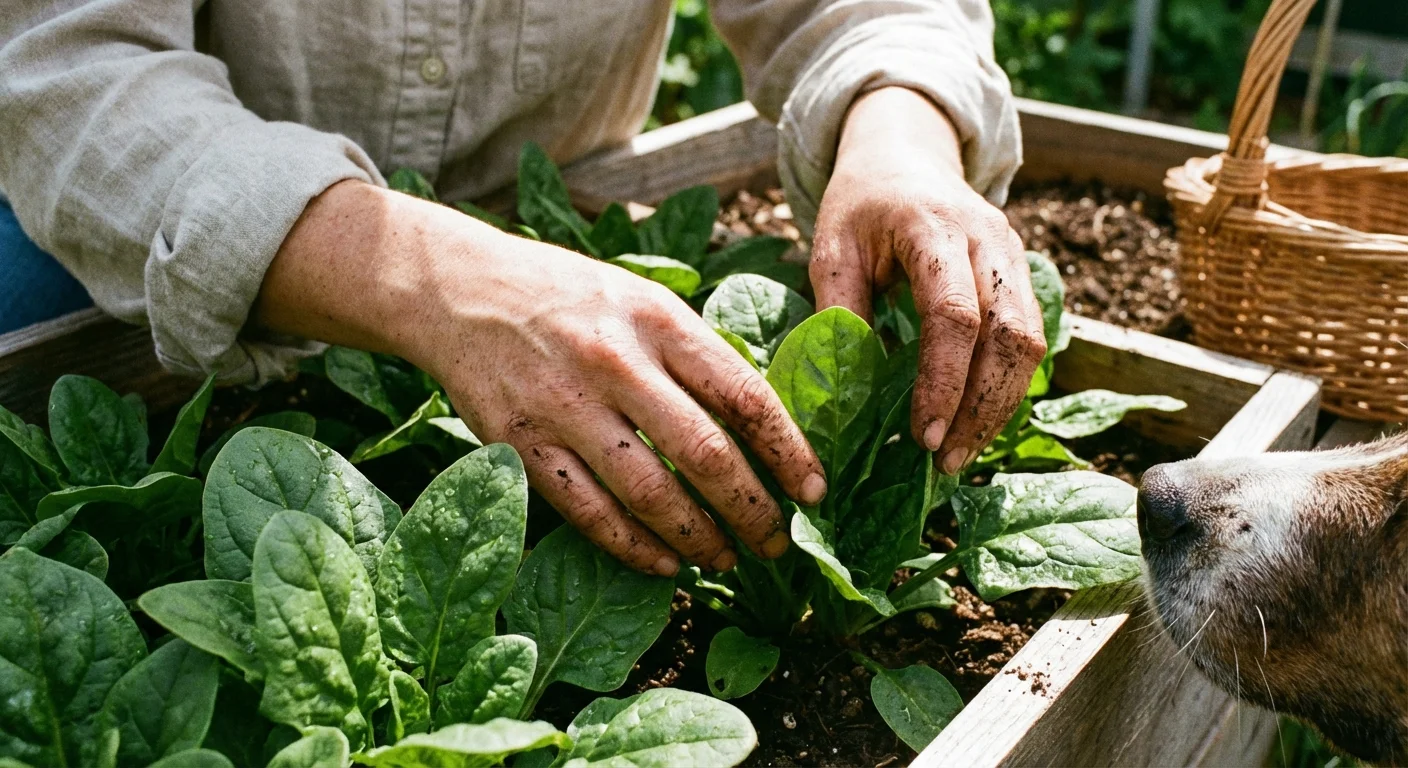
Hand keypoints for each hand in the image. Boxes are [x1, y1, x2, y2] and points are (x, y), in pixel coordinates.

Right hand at [255, 181, 826, 575]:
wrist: (461, 289)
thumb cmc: (568, 296)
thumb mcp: (642, 298)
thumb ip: (697, 352)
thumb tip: (763, 420)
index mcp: (659, 320)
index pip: (744, 395)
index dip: (789, 451)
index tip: (814, 491)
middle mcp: (616, 362)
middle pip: (704, 454)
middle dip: (752, 510)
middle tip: (777, 544)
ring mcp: (565, 406)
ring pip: (650, 493)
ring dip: (698, 538)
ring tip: (725, 559)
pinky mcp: (521, 443)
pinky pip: (589, 512)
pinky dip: (633, 547)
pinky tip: (664, 565)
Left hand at [811, 87, 1045, 474]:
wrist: (904, 154)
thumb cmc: (860, 206)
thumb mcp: (831, 248)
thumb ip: (840, 312)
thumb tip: (847, 393)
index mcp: (934, 228)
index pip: (954, 315)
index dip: (945, 381)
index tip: (925, 435)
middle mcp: (988, 239)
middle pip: (1010, 334)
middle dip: (982, 405)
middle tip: (947, 460)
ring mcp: (1013, 255)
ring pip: (1031, 341)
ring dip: (1001, 403)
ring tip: (962, 452)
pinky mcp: (1021, 273)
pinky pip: (1031, 337)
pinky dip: (1007, 384)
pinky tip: (977, 420)